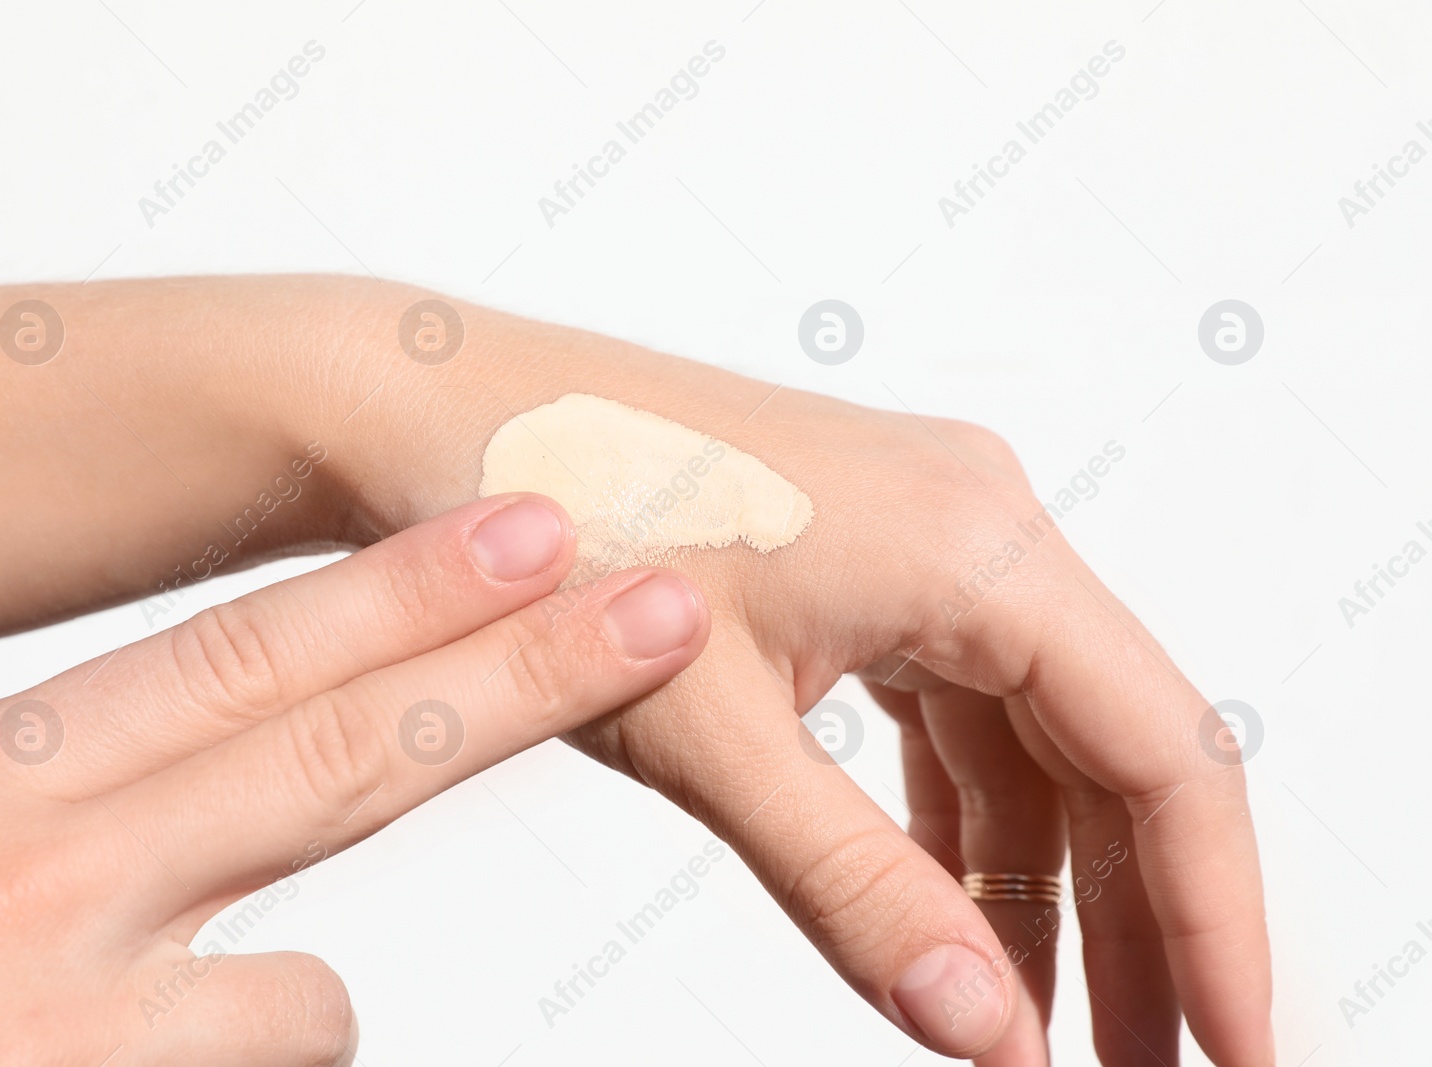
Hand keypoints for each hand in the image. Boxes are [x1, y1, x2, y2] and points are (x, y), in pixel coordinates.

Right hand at [0, 495, 708, 1064]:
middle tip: (660, 609)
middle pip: (341, 763)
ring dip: (276, 1016)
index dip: (402, 589)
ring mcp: (75, 1028)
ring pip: (310, 1003)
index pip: (237, 658)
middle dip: (522, 679)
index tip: (529, 523)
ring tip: (124, 1042)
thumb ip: (52, 808)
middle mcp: (41, 887)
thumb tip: (168, 790)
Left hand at [554, 396, 1268, 1062]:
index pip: (1162, 752)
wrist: (444, 414)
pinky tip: (946, 910)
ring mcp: (923, 539)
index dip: (1214, 917)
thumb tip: (983, 1029)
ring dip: (1038, 884)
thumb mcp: (710, 731)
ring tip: (1039, 1025)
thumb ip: (854, 885)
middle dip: (1135, 922)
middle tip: (1138, 1065)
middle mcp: (976, 523)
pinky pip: (951, 711)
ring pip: (1029, 739)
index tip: (1230, 1050)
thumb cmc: (550, 518)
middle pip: (1111, 751)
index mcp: (975, 541)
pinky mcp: (866, 564)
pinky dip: (956, 820)